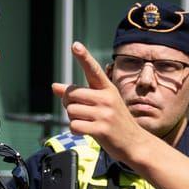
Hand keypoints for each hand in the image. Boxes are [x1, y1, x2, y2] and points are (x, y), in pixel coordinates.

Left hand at [52, 42, 146, 157]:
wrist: (134, 143)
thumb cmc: (114, 122)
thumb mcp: (100, 104)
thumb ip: (78, 95)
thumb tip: (54, 86)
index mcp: (107, 89)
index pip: (93, 70)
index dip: (83, 57)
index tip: (75, 44)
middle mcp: (107, 98)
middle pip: (72, 94)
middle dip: (68, 104)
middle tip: (78, 111)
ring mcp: (105, 114)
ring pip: (71, 110)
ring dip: (73, 119)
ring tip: (87, 122)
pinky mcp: (101, 129)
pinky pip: (74, 125)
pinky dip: (76, 130)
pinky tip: (86, 132)